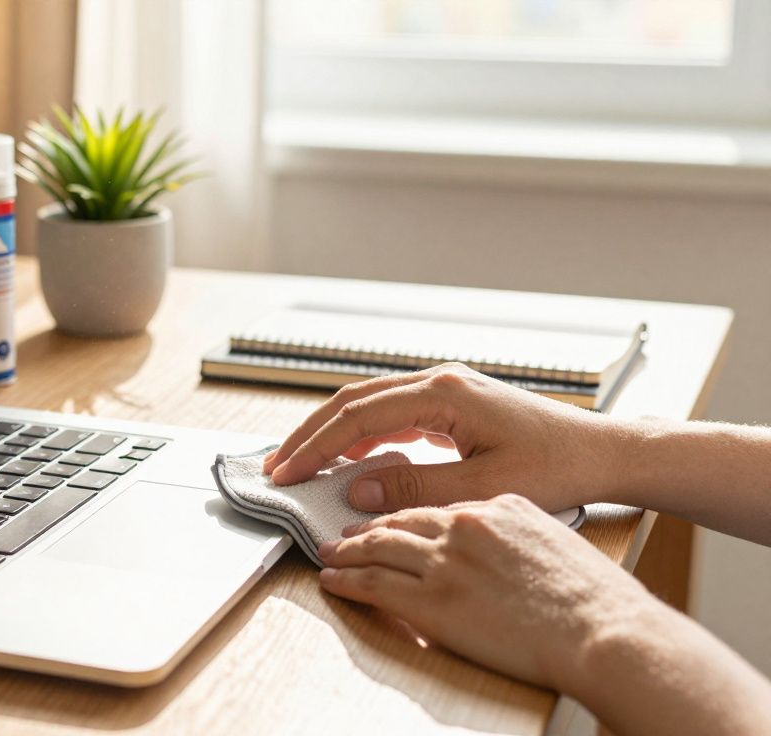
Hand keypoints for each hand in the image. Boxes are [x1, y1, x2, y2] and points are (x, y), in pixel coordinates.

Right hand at [263, 363, 626, 511]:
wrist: (603, 452)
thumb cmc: (557, 468)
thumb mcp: (481, 487)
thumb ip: (413, 487)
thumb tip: (353, 488)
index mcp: (444, 393)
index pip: (358, 417)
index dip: (316, 447)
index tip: (286, 475)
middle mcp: (439, 381)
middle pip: (353, 401)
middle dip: (310, 435)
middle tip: (276, 468)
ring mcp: (445, 389)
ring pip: (368, 404)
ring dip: (331, 433)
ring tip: (299, 462)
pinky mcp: (452, 403)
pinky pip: (391, 413)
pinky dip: (360, 435)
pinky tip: (348, 459)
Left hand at [320, 494, 658, 690]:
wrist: (606, 632)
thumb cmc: (597, 601)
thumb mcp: (559, 545)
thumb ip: (521, 538)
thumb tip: (504, 553)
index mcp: (502, 506)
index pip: (441, 507)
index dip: (410, 514)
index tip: (395, 520)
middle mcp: (468, 523)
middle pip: (402, 517)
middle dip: (368, 523)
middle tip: (345, 529)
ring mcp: (447, 560)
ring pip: (378, 544)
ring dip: (347, 548)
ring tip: (330, 552)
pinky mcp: (433, 599)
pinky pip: (374, 582)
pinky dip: (346, 578)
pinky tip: (332, 578)